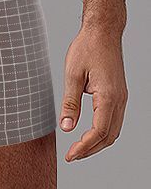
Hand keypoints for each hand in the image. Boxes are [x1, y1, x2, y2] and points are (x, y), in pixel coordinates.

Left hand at [59, 27, 127, 161]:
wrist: (103, 32)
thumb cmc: (87, 48)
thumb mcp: (72, 75)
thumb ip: (70, 103)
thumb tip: (67, 127)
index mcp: (108, 96)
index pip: (98, 132)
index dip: (84, 147)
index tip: (69, 155)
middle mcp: (119, 100)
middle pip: (109, 136)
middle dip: (91, 150)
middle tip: (72, 156)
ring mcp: (121, 97)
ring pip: (113, 130)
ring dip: (97, 143)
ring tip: (78, 148)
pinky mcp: (118, 94)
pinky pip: (113, 120)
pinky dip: (102, 132)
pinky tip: (88, 133)